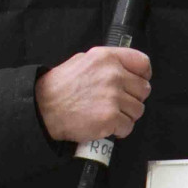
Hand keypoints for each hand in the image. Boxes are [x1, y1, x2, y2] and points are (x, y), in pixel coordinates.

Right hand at [36, 47, 151, 142]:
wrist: (43, 108)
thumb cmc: (60, 87)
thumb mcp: (82, 61)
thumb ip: (106, 63)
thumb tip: (124, 70)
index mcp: (107, 58)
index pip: (142, 63)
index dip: (143, 75)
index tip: (138, 82)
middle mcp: (113, 75)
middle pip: (143, 89)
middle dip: (133, 98)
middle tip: (118, 103)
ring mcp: (113, 97)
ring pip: (138, 109)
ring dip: (126, 115)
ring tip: (109, 114)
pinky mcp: (110, 117)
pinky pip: (128, 126)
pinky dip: (119, 129)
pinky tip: (106, 125)